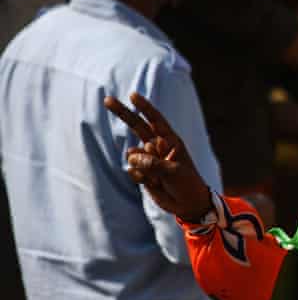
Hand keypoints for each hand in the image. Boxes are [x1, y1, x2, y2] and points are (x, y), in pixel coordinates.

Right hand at [104, 93, 212, 221]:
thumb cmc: (187, 183)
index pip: (156, 120)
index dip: (144, 108)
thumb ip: (153, 162)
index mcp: (171, 141)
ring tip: (159, 178)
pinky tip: (154, 184)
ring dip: (143, 167)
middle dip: (123, 113)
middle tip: (107, 100)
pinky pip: (133, 170)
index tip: (132, 95)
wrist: (187, 204)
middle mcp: (158, 147)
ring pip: (133, 155)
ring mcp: (148, 159)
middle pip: (137, 126)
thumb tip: (132, 156)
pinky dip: (141, 178)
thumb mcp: (173, 172)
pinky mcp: (142, 172)